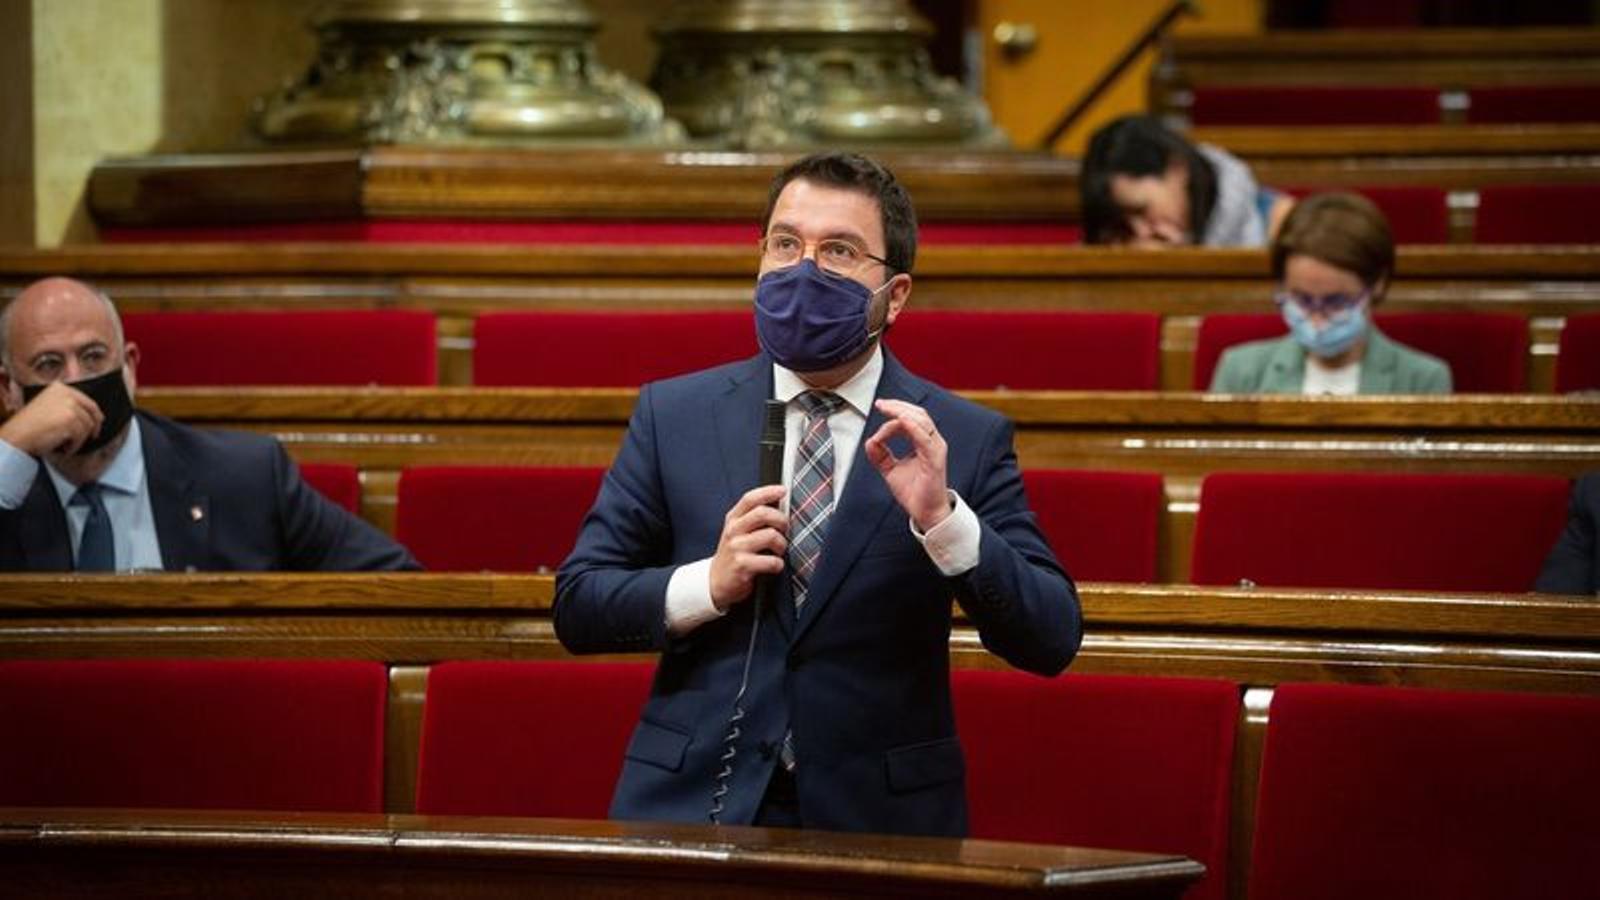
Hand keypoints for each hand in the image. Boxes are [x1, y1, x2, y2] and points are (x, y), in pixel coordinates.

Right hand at [0, 381, 102, 456]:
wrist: (16, 435)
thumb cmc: (29, 425)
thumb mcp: (47, 405)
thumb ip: (66, 404)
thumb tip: (89, 414)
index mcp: (60, 388)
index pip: (87, 400)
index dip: (94, 413)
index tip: (97, 422)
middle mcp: (66, 393)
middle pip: (92, 412)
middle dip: (94, 426)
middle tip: (93, 436)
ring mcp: (69, 406)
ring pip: (87, 426)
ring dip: (78, 439)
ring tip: (65, 444)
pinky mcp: (71, 420)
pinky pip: (81, 437)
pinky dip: (74, 446)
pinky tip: (64, 448)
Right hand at [708, 484, 787, 610]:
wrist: (716, 581)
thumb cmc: (734, 554)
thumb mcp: (737, 532)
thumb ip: (753, 518)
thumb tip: (779, 505)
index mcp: (733, 519)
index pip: (750, 498)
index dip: (768, 492)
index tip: (783, 490)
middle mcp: (733, 531)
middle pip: (763, 513)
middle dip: (781, 520)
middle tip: (784, 529)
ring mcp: (737, 547)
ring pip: (771, 536)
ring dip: (782, 545)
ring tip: (778, 551)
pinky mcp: (742, 565)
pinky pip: (772, 561)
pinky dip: (778, 564)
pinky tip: (774, 566)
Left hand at [864, 398, 950, 531]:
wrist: (926, 513)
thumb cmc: (914, 491)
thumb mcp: (891, 470)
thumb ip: (880, 455)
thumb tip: (869, 441)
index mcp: (924, 442)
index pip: (910, 418)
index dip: (894, 412)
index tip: (877, 411)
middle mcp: (932, 442)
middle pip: (918, 414)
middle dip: (897, 406)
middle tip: (880, 404)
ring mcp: (935, 449)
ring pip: (921, 421)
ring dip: (902, 412)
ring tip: (887, 408)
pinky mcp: (935, 459)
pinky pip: (925, 438)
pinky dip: (913, 427)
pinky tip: (901, 420)